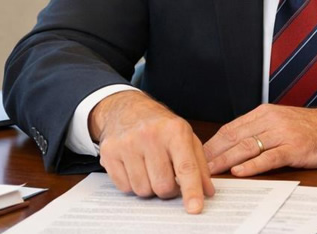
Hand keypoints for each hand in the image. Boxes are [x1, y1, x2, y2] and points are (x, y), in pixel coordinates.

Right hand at [90, 90, 214, 212]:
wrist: (127, 108)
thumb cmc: (160, 125)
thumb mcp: (186, 137)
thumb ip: (199, 164)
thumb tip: (207, 191)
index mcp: (174, 131)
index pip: (185, 167)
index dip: (191, 191)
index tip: (195, 208)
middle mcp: (150, 135)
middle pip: (163, 186)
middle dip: (168, 189)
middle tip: (167, 175)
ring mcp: (127, 144)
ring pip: (143, 190)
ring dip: (149, 187)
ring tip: (149, 168)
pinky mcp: (109, 152)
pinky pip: (124, 188)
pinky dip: (132, 184)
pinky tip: (134, 167)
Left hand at [202, 104, 316, 175]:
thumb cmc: (312, 128)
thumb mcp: (282, 122)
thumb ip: (260, 130)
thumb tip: (235, 145)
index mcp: (265, 113)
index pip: (231, 128)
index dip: (212, 143)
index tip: (197, 154)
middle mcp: (271, 121)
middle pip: (234, 137)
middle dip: (213, 153)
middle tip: (196, 166)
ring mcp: (282, 134)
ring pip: (247, 147)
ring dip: (225, 160)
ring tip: (210, 171)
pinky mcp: (294, 148)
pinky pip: (268, 157)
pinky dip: (251, 165)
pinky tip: (239, 171)